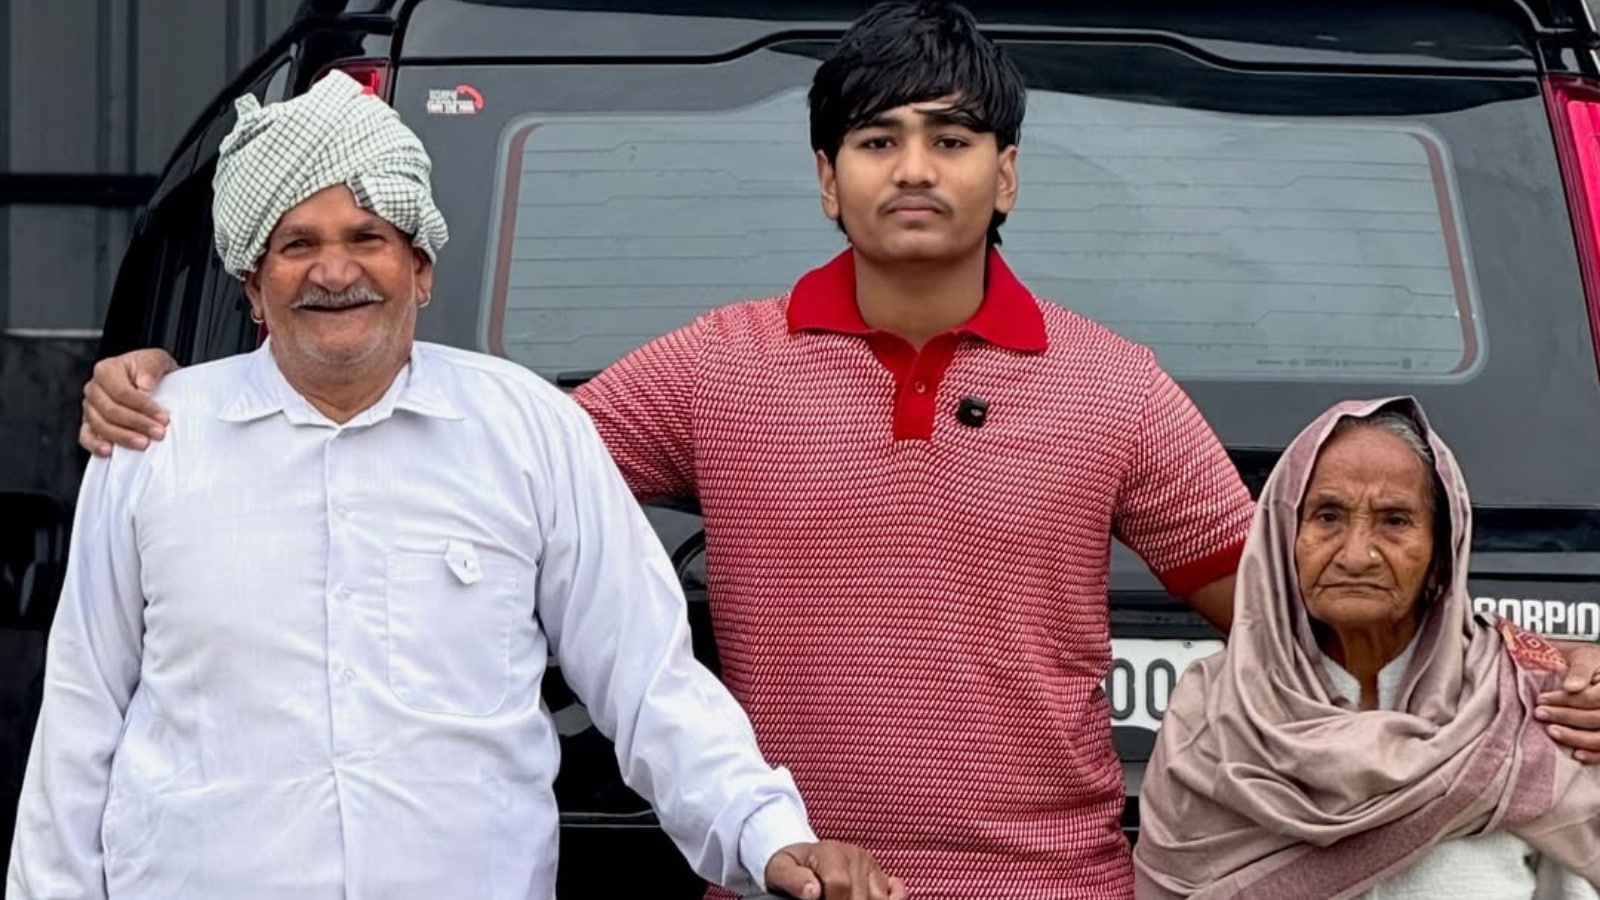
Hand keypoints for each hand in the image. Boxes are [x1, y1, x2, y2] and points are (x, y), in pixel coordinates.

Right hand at [79, 349, 178, 455]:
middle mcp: (94, 388)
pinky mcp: (89, 424)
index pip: (122, 392)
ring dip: (123, 437)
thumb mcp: (157, 360)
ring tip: (144, 443)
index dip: (142, 407)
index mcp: (106, 370)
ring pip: (100, 425)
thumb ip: (151, 366)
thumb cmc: (151, 371)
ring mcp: (90, 407)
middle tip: (158, 433)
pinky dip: (96, 445)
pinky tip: (110, 451)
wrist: (152, 382)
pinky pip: (86, 436)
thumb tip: (144, 383)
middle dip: (136, 424)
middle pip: (110, 411)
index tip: (162, 417)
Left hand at [763, 841, 905, 899]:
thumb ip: (792, 879)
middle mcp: (855, 856)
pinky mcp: (881, 875)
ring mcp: (871, 865)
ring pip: (878, 898)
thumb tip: (812, 892)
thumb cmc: (791, 866)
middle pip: (860, 896)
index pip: (839, 884)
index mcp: (830, 852)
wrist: (803, 857)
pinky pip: (898, 891)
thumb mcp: (780, 870)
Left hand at [1537, 640, 1599, 762]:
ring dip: (1576, 738)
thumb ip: (1579, 670)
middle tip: (1540, 713)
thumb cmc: (1584, 663)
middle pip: (1597, 718)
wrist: (1593, 669)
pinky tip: (1576, 754)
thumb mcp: (1583, 658)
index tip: (1541, 699)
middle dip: (1566, 717)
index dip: (1567, 700)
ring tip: (1551, 731)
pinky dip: (1593, 756)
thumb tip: (1571, 687)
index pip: (1593, 698)